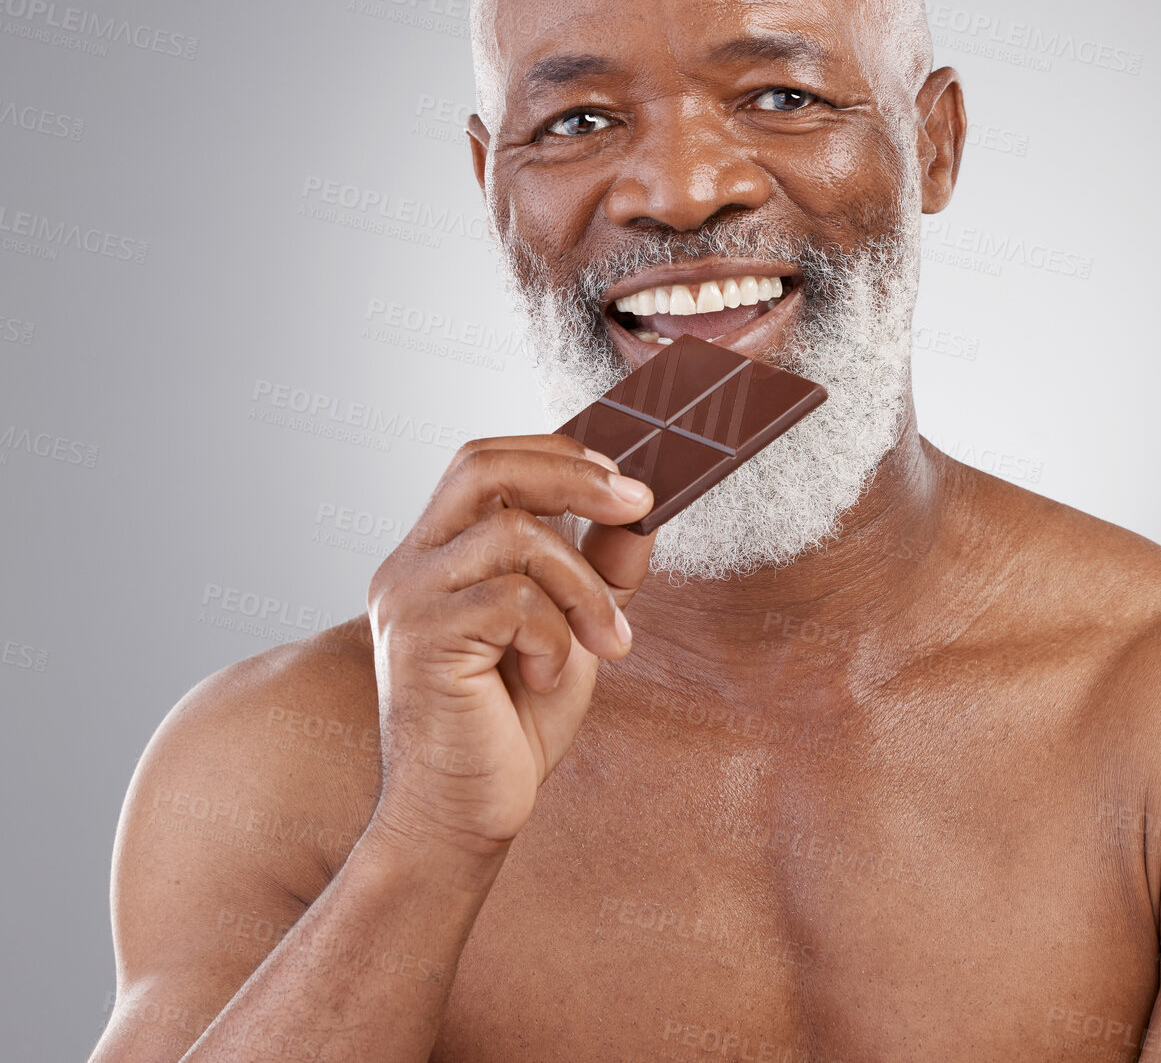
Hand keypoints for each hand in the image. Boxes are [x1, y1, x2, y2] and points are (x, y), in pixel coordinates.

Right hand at [365, 435, 654, 855]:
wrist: (464, 816)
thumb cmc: (510, 725)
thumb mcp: (572, 629)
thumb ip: (597, 568)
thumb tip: (641, 511)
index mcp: (437, 554)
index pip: (483, 461)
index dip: (557, 456)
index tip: (625, 481)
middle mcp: (409, 565)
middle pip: (484, 467)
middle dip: (574, 477)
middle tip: (637, 503)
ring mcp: (408, 599)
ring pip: (515, 534)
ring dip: (582, 585)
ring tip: (605, 642)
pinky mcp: (420, 639)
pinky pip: (514, 599)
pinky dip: (555, 635)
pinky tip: (547, 679)